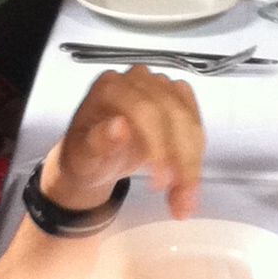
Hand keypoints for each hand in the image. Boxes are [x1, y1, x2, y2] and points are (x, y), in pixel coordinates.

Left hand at [48, 64, 206, 217]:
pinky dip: (196, 154)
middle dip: (181, 159)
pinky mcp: (175, 98)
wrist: (94, 159)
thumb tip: (118, 127)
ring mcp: (158, 86)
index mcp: (109, 88)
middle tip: (179, 197)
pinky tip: (189, 179)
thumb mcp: (82, 157)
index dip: (157, 145)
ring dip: (193, 161)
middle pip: (172, 113)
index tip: (159, 181)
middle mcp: (136, 80)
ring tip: (185, 198)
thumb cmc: (85, 156)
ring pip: (188, 119)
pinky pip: (195, 123)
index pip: (144, 109)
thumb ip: (97, 142)